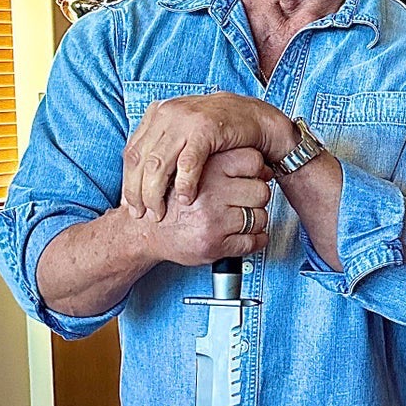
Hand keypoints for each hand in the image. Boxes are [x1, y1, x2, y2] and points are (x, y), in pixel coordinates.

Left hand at [123, 92, 296, 217]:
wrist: (254, 116)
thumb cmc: (218, 131)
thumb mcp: (183, 134)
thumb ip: (162, 148)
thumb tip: (137, 179)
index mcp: (157, 114)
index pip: (131, 153)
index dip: (127, 182)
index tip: (130, 206)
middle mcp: (166, 113)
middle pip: (139, 160)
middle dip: (136, 192)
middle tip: (141, 215)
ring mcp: (185, 119)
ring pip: (157, 163)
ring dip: (155, 192)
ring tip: (158, 213)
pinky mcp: (205, 128)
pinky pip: (187, 162)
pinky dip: (184, 184)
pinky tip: (185, 200)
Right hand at [136, 148, 270, 267]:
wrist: (144, 231)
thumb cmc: (170, 200)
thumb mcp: (190, 169)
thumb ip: (221, 161)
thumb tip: (261, 165)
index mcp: (206, 169)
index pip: (253, 160)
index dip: (256, 169)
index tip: (252, 176)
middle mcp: (210, 193)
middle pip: (261, 190)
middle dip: (257, 196)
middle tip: (246, 199)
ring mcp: (213, 221)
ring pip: (260, 217)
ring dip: (256, 219)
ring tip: (242, 217)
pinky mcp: (214, 245)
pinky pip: (253, 242)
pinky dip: (256, 240)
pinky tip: (246, 234)